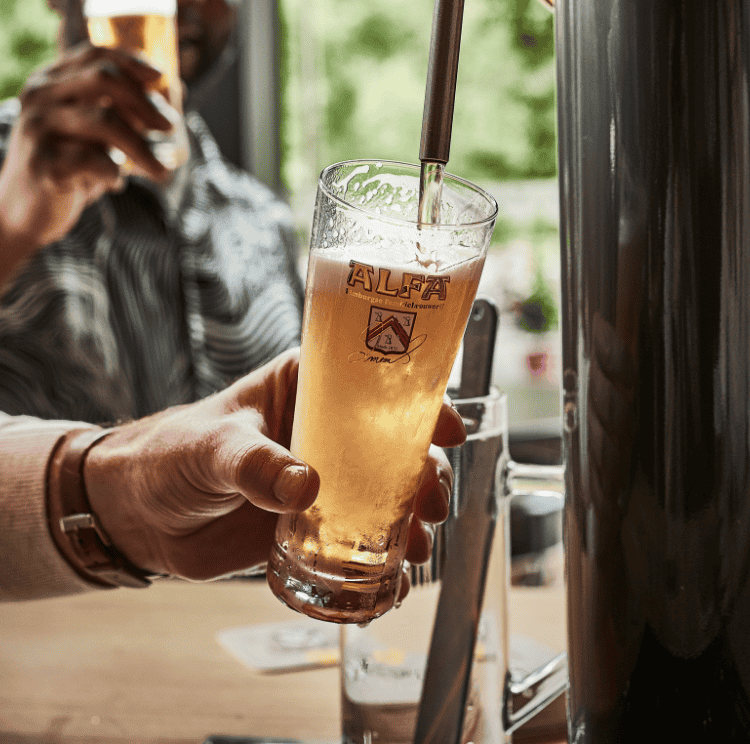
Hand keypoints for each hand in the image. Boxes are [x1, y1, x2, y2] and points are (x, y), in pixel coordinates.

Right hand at [0, 44, 171, 265]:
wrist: (24, 212)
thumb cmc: (68, 164)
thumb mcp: (95, 130)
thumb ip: (126, 107)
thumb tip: (177, 87)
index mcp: (49, 80)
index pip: (95, 53)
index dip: (132, 60)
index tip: (160, 77)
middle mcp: (38, 97)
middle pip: (103, 79)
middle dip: (145, 102)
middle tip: (171, 127)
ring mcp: (36, 128)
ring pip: (104, 120)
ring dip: (143, 147)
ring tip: (162, 171)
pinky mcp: (41, 163)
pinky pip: (94, 160)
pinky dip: (115, 173)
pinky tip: (115, 184)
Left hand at [84, 350, 465, 580]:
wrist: (138, 512)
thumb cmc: (171, 453)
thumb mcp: (213, 447)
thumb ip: (255, 464)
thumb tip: (305, 486)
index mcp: (307, 388)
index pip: (375, 383)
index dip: (418, 401)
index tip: (445, 427)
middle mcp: (325, 432)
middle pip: (394, 446)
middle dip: (424, 473)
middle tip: (431, 502)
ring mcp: (323, 481)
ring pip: (385, 497)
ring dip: (410, 521)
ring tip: (416, 548)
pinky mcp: (311, 528)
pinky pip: (356, 544)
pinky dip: (378, 566)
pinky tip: (390, 586)